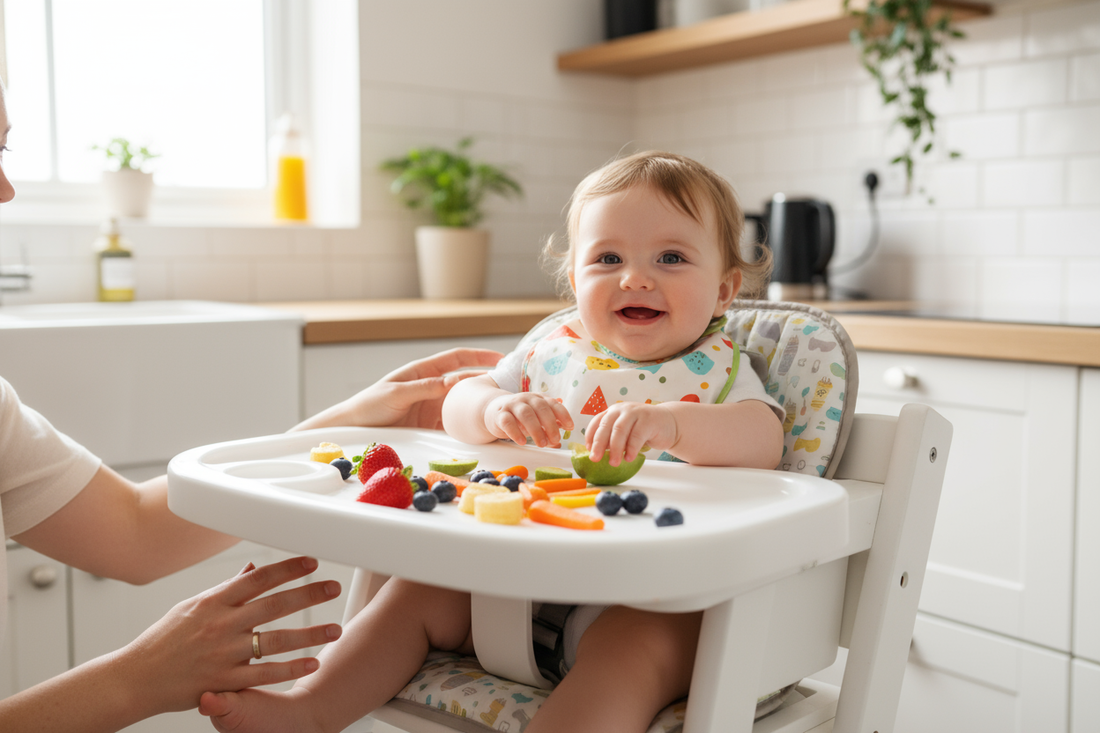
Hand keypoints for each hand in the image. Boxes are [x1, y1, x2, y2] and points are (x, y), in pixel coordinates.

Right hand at [121, 556, 341, 712]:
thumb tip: (252, 570)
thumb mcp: (191, 607)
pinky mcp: (223, 681)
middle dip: (307, 595)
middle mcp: (220, 624)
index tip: (312, 562)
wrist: (134, 678)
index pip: (258, 579)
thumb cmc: (162, 641)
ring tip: (335, 630)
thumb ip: (225, 590)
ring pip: (275, 640)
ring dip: (309, 634)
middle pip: (273, 605)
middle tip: (333, 587)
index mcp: (213, 602)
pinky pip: (264, 674)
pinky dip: (290, 669)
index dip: (287, 569)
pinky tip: (312, 663)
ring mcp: (223, 653)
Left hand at [295, 348, 502, 431]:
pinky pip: (456, 424)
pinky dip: (470, 426)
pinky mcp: (432, 425)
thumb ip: (425, 387)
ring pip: (464, 404)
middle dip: (488, 383)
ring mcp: (434, 406)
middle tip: (511, 389)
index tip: (501, 357)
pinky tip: (483, 431)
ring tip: (502, 411)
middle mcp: (434, 387)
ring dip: (481, 406)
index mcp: (425, 371)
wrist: (355, 427)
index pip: (458, 358)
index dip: (480, 355)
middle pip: (467, 381)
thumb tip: (455, 382)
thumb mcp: (397, 393)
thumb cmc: (370, 404)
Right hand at [486, 392, 573, 447]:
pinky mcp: (500, 415)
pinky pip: (508, 422)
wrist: (494, 411)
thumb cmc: (520, 417)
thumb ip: (549, 425)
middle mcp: (526, 398)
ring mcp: (512, 405)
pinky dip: (516, 432)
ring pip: (526, 414)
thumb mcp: (536, 419)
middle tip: (556, 439)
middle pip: (541, 408)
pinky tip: (523, 442)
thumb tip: (561, 437)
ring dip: (536, 430)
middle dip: (550, 424)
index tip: (570, 427)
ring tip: (542, 444)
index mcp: (538, 398)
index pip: (553, 403)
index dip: (563, 414)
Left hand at [586, 402, 675, 464]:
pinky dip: (631, 448)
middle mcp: (622, 409)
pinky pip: (637, 435)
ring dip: (615, 448)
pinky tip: (629, 458)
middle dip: (599, 444)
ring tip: (614, 463)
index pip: (597, 422)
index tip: (589, 451)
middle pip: (606, 426)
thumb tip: (597, 454)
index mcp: (612, 411)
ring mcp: (635, 412)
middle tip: (595, 459)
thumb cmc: (643, 430)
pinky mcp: (648, 419)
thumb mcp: (625, 433)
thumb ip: (612, 439)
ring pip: (620, 430)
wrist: (668, 423)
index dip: (590, 437)